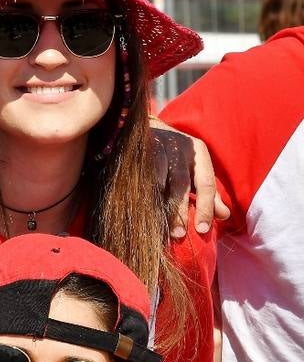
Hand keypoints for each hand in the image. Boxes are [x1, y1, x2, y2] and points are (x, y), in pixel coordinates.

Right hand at [149, 122, 229, 237]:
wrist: (145, 127)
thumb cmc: (175, 154)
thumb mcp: (195, 170)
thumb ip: (209, 193)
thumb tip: (224, 216)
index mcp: (198, 152)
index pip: (206, 183)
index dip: (205, 207)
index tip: (202, 229)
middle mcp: (180, 147)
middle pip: (182, 184)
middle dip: (180, 211)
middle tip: (179, 234)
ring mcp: (158, 146)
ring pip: (159, 180)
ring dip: (159, 205)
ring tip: (159, 226)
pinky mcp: (138, 148)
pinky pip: (141, 174)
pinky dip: (143, 192)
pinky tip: (143, 207)